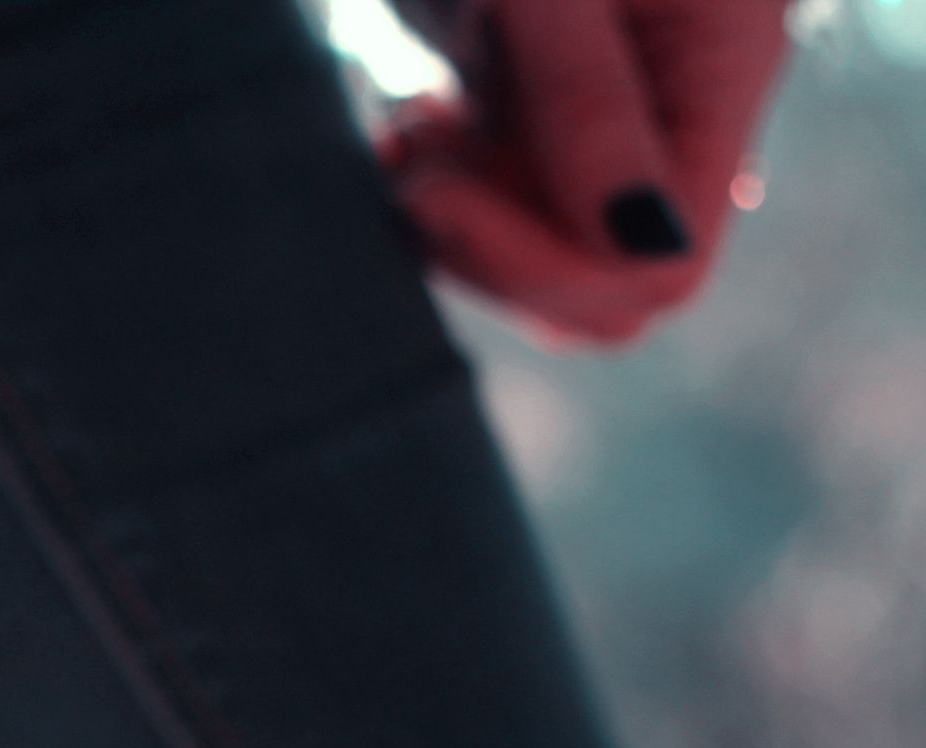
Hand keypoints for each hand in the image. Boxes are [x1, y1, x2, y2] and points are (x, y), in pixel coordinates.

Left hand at [382, 0, 790, 345]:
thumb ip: (588, 102)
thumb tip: (643, 247)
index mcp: (723, 72)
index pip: (660, 265)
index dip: (540, 268)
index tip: (432, 190)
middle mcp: (683, 116)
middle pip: (605, 291)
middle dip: (490, 256)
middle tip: (419, 163)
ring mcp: (618, 128)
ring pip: (542, 267)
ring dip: (453, 231)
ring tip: (411, 129)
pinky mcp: (549, 125)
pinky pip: (503, 221)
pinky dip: (441, 199)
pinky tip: (408, 132)